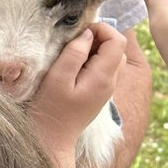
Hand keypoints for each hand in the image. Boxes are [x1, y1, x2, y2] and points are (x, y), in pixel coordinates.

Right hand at [28, 22, 126, 157]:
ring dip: (95, 48)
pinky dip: (93, 60)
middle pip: (117, 48)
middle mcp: (110, 82)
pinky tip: (74, 66)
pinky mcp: (98, 93)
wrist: (52, 139)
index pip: (117, 41)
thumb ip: (75, 53)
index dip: (101, 29)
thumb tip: (87, 34)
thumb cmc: (50, 108)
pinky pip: (104, 68)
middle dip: (99, 37)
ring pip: (112, 57)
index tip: (79, 33)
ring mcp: (106, 89)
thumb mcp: (58, 77)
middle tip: (74, 42)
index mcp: (103, 77)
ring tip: (73, 53)